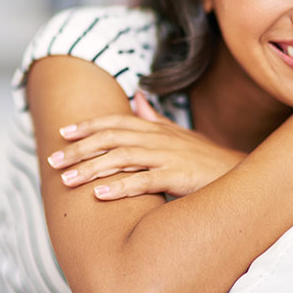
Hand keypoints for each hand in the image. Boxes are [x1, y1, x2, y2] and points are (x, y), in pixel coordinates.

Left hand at [46, 92, 244, 199]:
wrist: (238, 173)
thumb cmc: (204, 157)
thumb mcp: (178, 133)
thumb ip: (153, 117)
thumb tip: (136, 97)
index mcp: (155, 128)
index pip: (115, 122)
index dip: (87, 126)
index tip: (62, 133)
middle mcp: (157, 138)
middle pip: (111, 138)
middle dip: (80, 148)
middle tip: (54, 159)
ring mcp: (167, 156)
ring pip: (121, 158)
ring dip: (91, 168)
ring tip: (68, 179)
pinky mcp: (177, 176)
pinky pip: (143, 181)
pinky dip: (120, 187)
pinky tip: (99, 194)